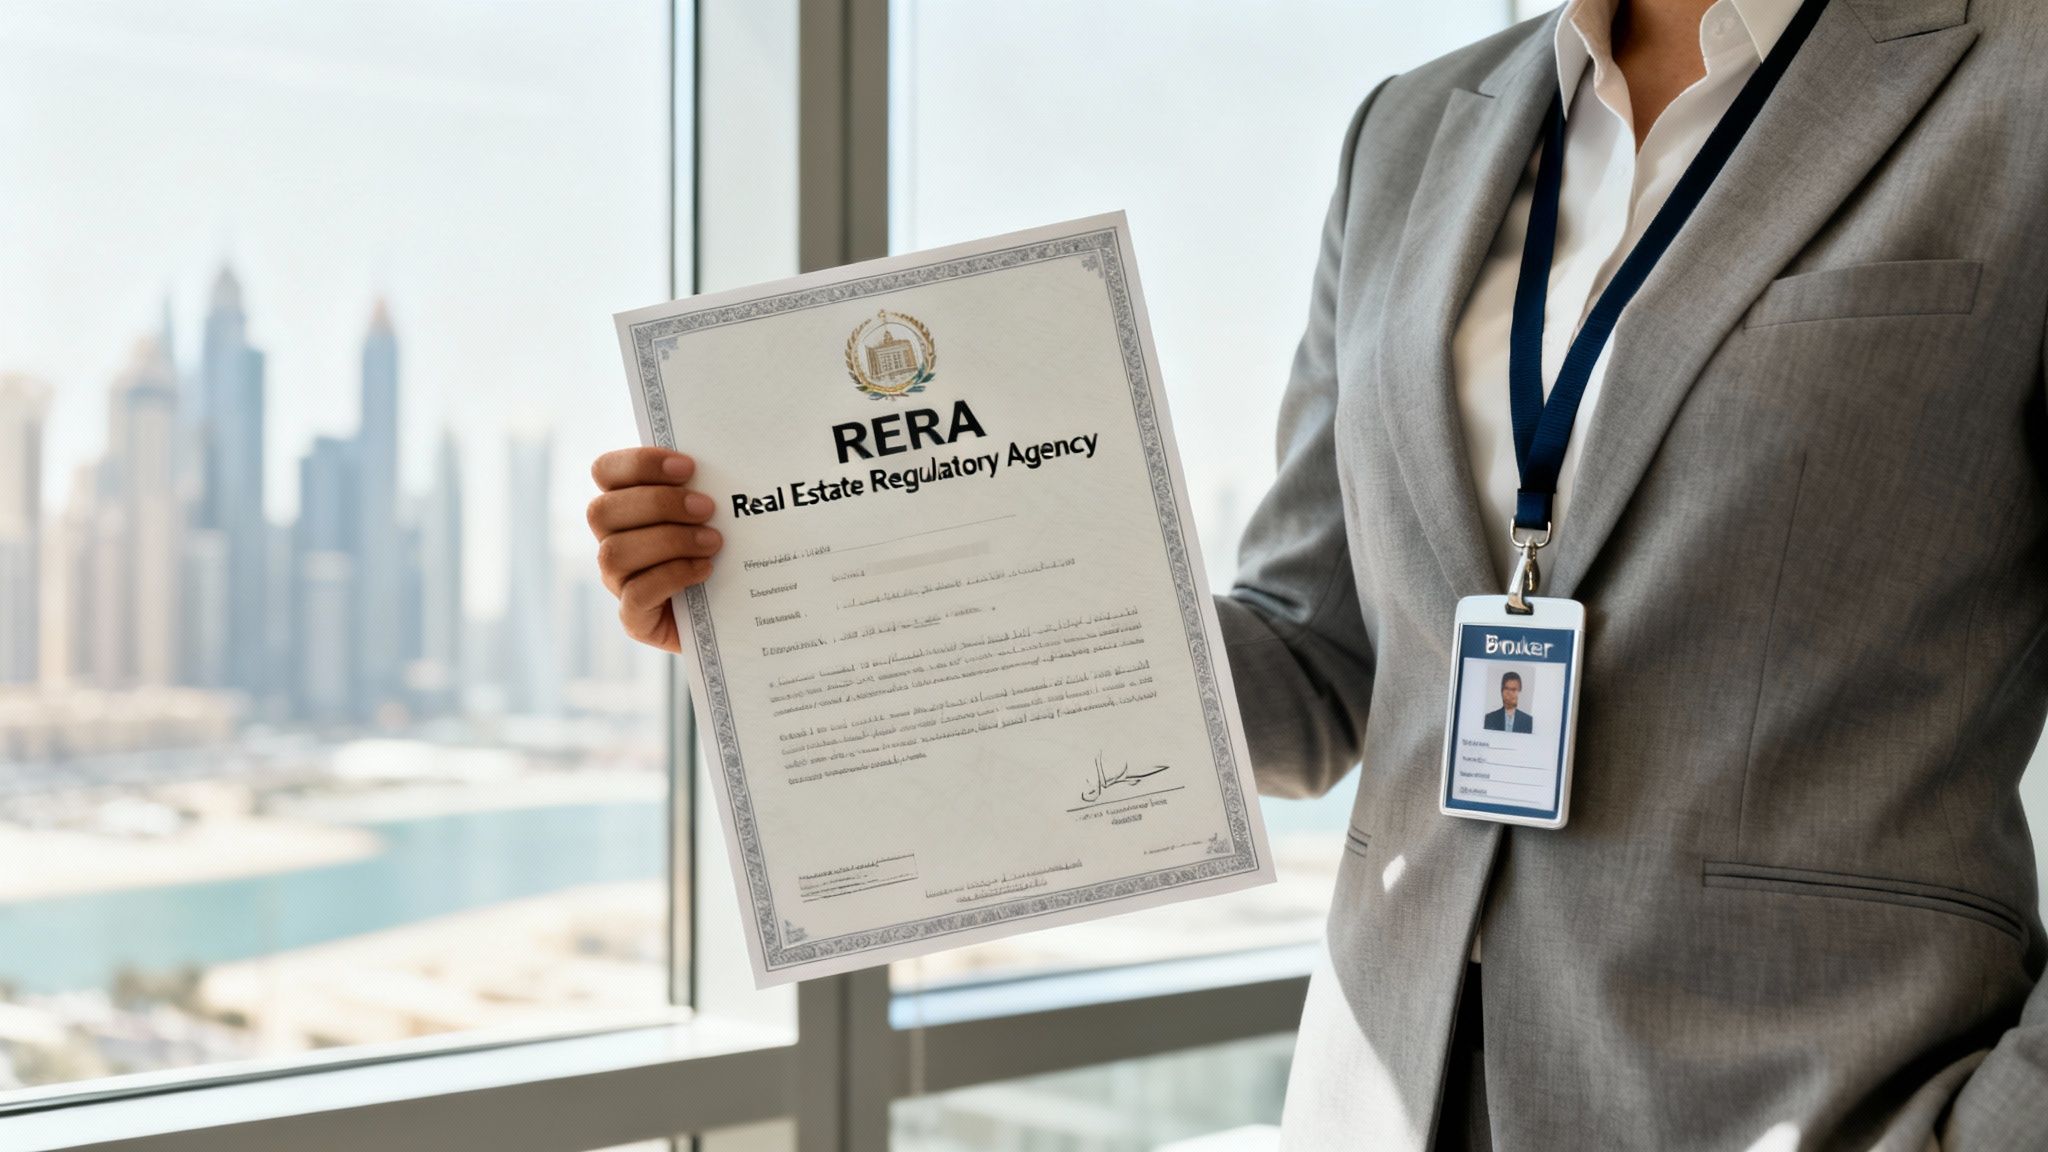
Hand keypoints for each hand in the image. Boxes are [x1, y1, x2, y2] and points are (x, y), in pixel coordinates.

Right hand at [588, 447, 722, 652]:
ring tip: (713, 541)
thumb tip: (738, 458)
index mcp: (625, 505)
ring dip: (669, 541)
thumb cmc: (727, 550)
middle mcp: (612, 541)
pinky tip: (705, 569)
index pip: (605, 472)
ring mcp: (618, 581)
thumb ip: (713, 485)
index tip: (688, 466)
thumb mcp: (719, 513)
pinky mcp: (635, 618)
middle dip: (658, 504)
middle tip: (707, 507)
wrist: (737, 612)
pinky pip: (635, 596)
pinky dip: (672, 577)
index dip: (640, 464)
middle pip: (603, 511)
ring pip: (615, 554)